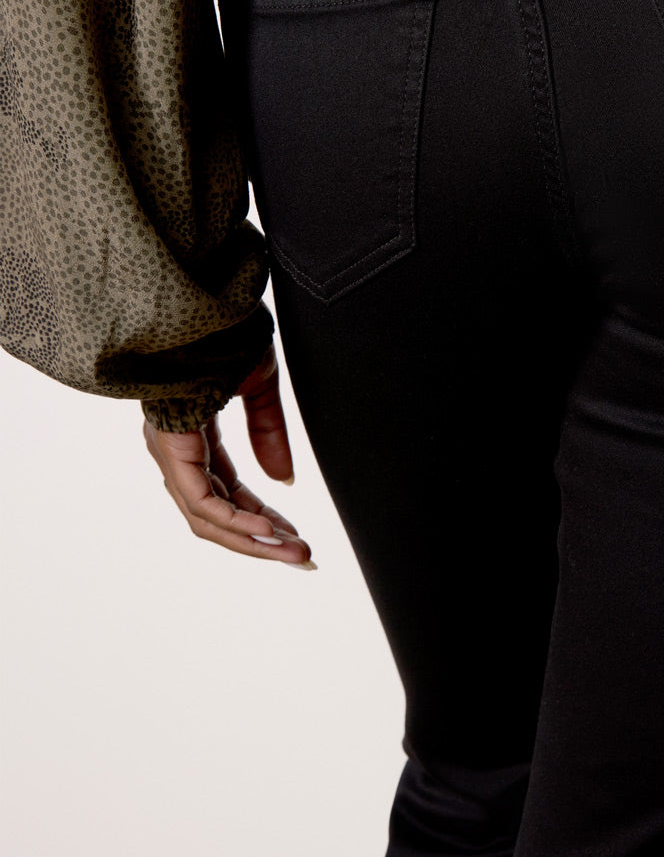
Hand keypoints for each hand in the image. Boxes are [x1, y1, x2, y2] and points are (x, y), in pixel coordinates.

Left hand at [142, 343, 315, 569]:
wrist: (203, 298)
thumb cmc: (226, 329)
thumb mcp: (259, 384)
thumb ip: (268, 432)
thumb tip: (284, 480)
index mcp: (193, 432)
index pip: (226, 490)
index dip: (262, 517)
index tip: (296, 536)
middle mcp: (175, 448)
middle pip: (215, 512)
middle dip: (262, 539)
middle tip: (302, 557)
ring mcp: (169, 450)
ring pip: (206, 517)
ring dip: (253, 539)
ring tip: (295, 552)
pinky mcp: (170, 448)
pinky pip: (202, 501)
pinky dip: (236, 521)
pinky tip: (268, 531)